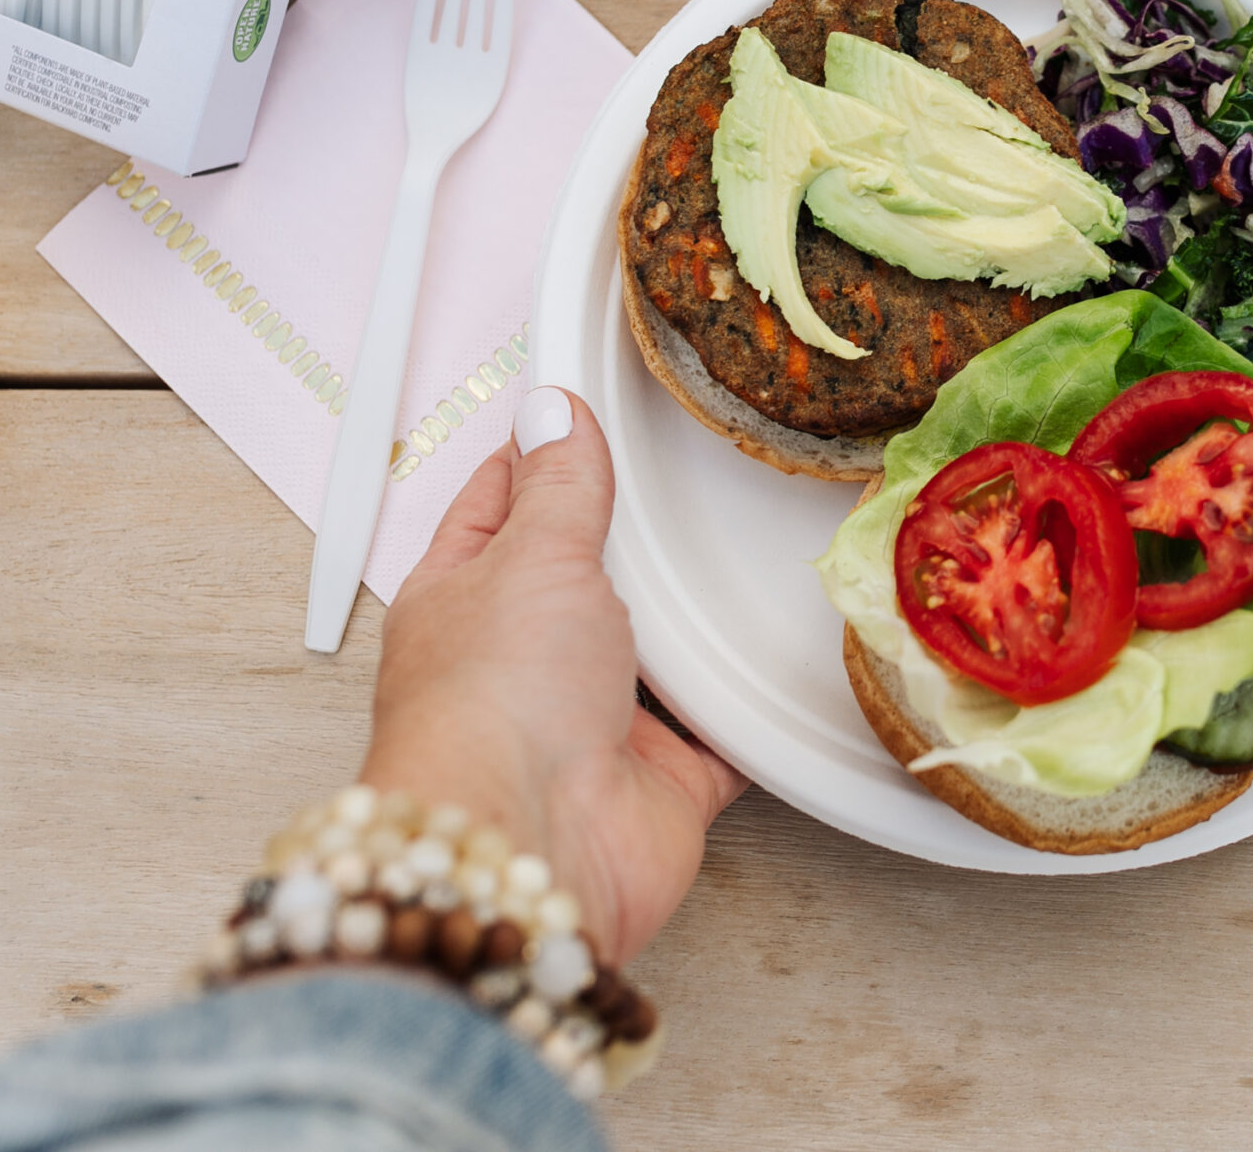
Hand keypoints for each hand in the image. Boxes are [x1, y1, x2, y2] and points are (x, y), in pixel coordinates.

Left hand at [360, 387, 744, 963]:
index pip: (499, 507)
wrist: (529, 847)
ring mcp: (592, 725)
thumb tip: (551, 412)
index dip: (538, 455)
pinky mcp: (661, 782)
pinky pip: (722, 735)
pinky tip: (788, 662)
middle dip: (633, 544)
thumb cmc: (495, 703)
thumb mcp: (532, 556)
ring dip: (694, 627)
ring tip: (750, 553)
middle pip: (585, 582)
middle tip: (693, 476)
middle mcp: (523, 663)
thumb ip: (558, 487)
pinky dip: (753, 710)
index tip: (583, 405)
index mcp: (464, 599)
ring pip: (656, 656)